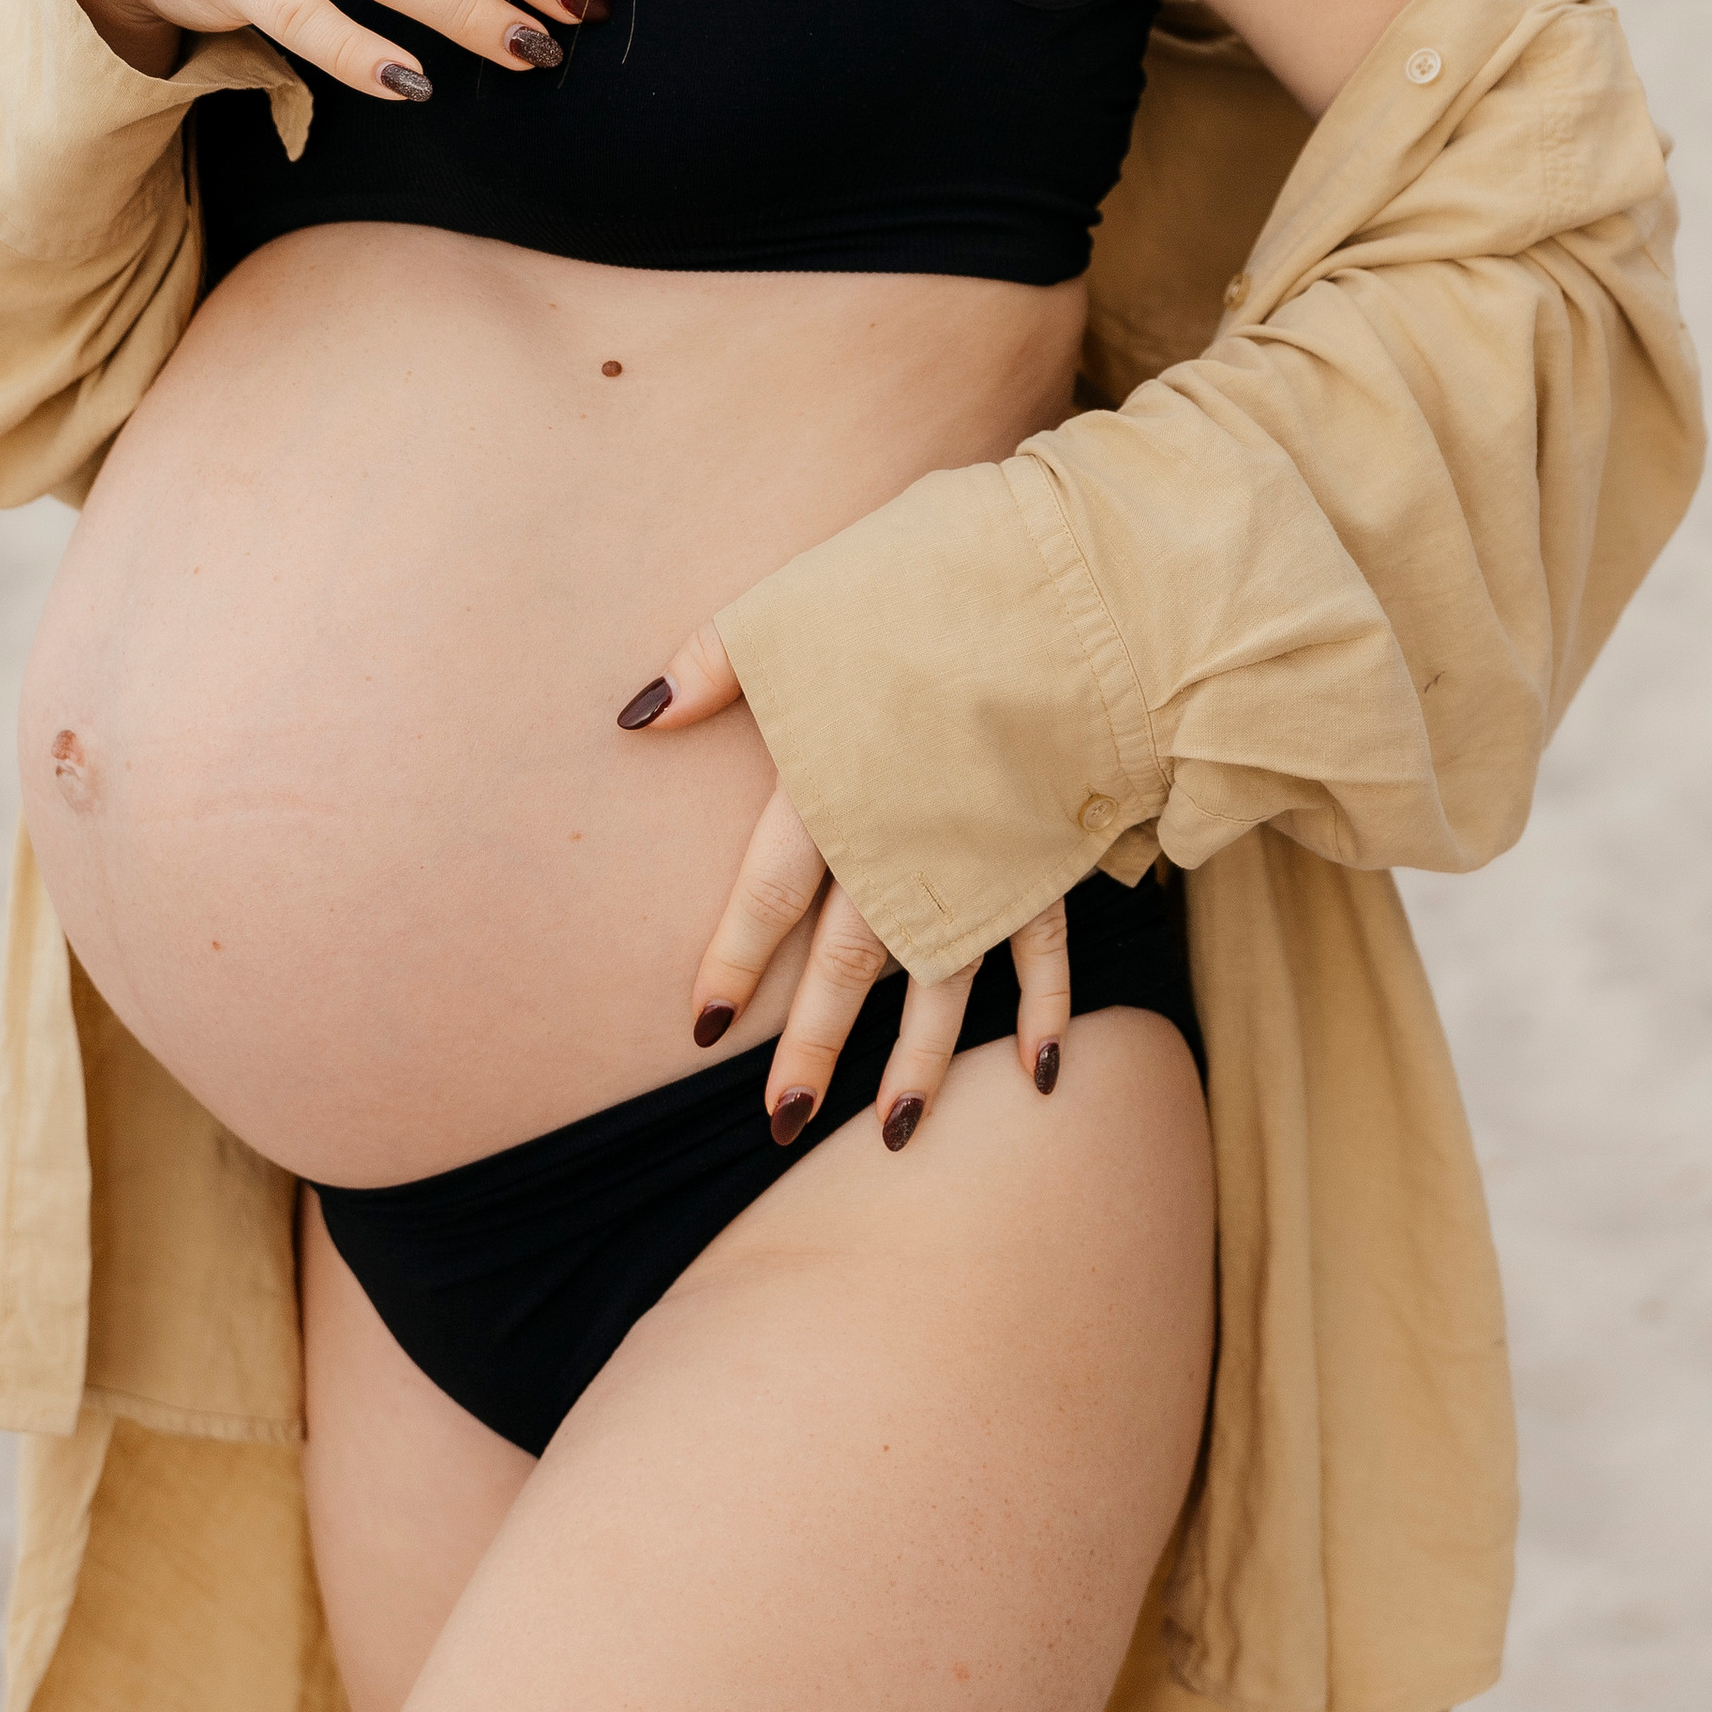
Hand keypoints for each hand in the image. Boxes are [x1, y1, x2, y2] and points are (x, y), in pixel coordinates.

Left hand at [620, 624, 1070, 1149]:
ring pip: (946, 977)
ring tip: (892, 1134)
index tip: (703, 1028)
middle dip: (817, 1045)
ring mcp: (988, 850)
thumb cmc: (930, 577)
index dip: (735, 961)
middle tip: (783, 1120)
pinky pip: (1050, 946)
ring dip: (921, 1062)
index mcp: (837, 780)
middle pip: (850, 960)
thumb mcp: (808, 601)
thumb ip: (719, 660)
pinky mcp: (1054, 845)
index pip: (770, 893)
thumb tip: (634, 715)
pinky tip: (1040, 1075)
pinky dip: (1048, 1010)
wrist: (1077, 583)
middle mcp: (906, 834)